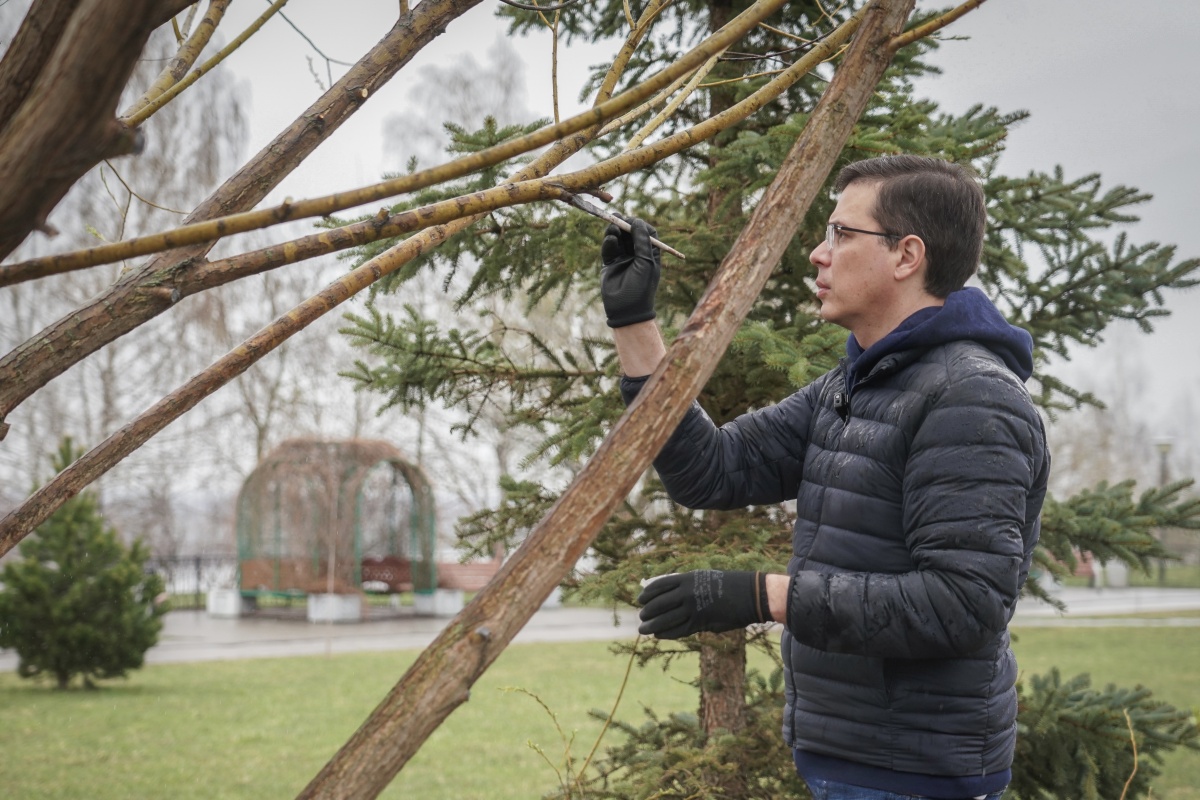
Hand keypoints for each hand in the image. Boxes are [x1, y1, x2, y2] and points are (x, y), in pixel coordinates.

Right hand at [601, 216, 660, 327]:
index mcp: (650, 253)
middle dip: (624, 224)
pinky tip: (610, 241)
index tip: (633, 221)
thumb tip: (637, 222)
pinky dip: (609, 242)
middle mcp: (637, 254)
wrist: (626, 310)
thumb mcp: (646, 262)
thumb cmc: (641, 287)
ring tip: (613, 228)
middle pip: (630, 233)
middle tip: (618, 217)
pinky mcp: (610, 263)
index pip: (647, 232)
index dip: (640, 225)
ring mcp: (623, 258)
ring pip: (618, 238)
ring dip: (615, 231)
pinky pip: (609, 248)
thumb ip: (642, 241)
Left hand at [637, 570, 767, 639]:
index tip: (640, 599)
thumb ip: (685, 585)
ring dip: (652, 625)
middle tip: (641, 617)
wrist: (749, 594)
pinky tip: (659, 634)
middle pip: (659, 604)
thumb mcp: (703, 578)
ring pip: (666, 619)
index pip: (659, 586)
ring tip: (644, 629)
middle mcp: (687, 593)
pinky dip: (666, 633)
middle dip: (647, 612)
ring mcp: (693, 609)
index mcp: (687, 578)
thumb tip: (666, 593)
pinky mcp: (701, 623)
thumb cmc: (726, 584)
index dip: (647, 594)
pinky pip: (679, 630)